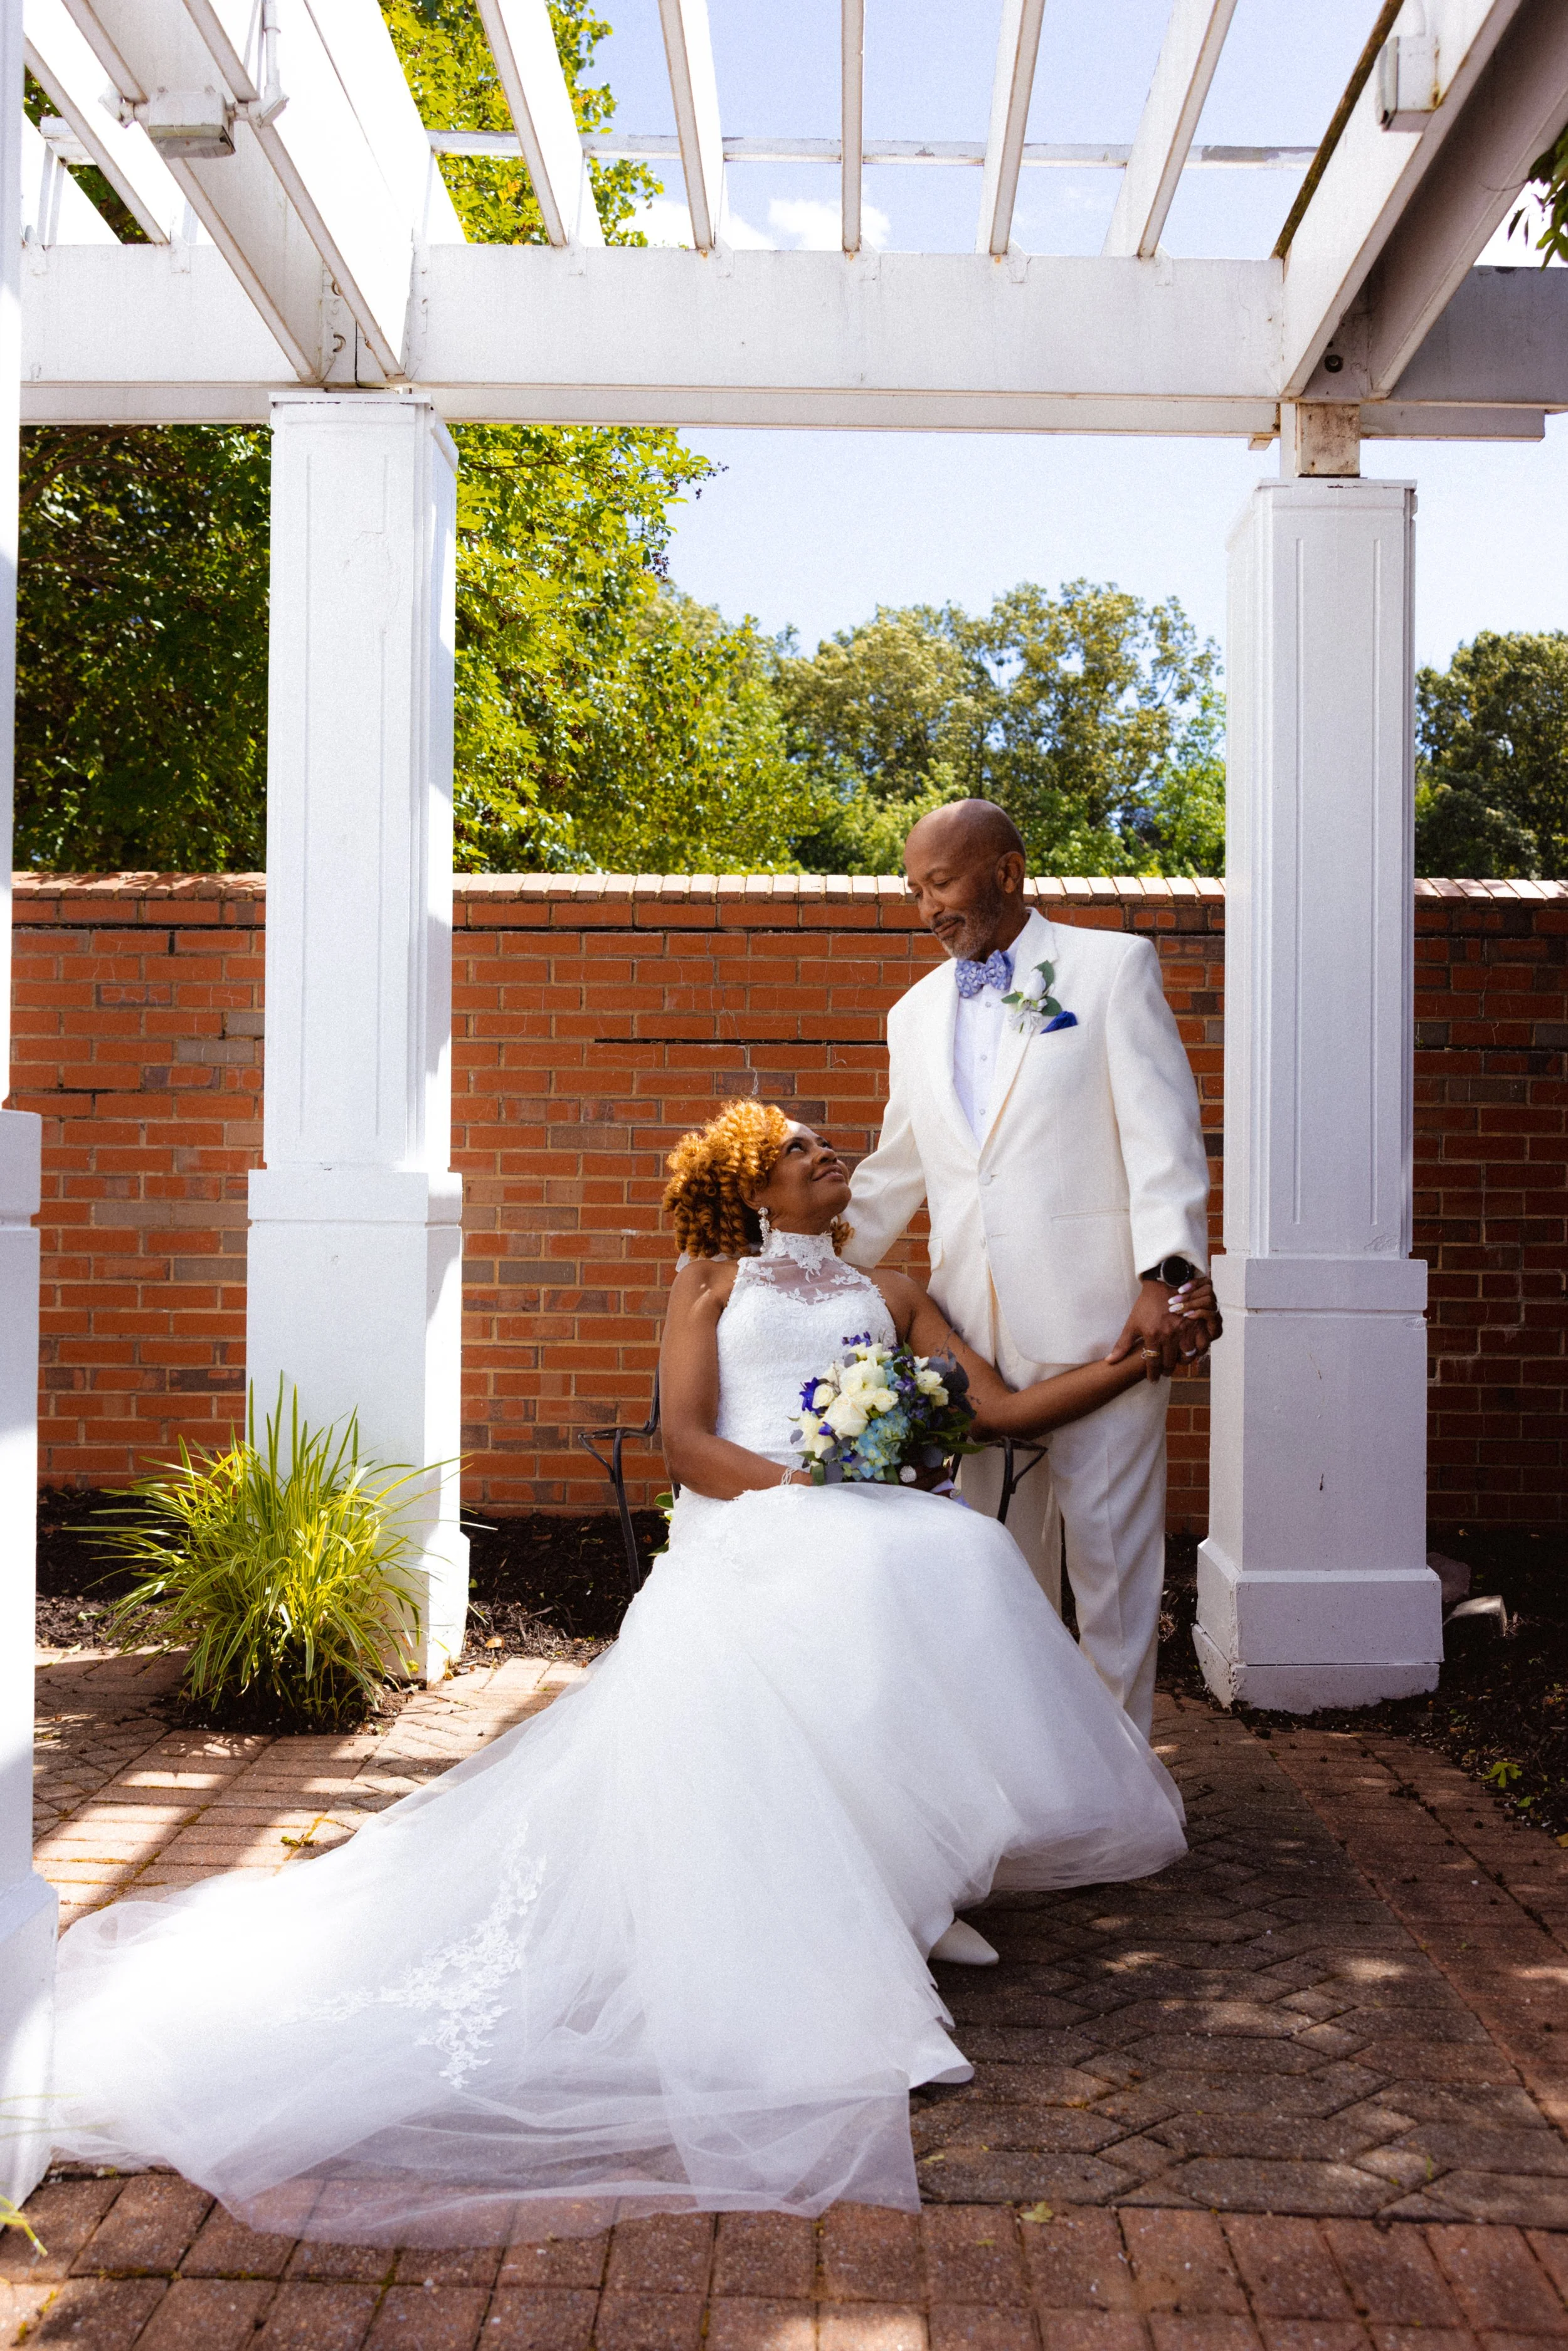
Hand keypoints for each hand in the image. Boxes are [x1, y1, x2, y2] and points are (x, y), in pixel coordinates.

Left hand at [1106, 1276, 1220, 1380]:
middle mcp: (1169, 1336)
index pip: (1153, 1363)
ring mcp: (1183, 1331)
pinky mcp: (1195, 1324)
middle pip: (1169, 1362)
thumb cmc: (1146, 1304)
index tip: (1153, 1380)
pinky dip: (1195, 1352)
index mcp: (1152, 1336)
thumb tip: (1110, 1361)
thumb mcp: (1132, 1322)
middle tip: (1164, 1373)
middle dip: (1166, 1371)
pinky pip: (1199, 1346)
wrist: (1164, 1284)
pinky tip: (1190, 1353)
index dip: (1153, 1374)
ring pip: (1185, 1357)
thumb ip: (1123, 1344)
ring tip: (1176, 1364)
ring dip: (1181, 1363)